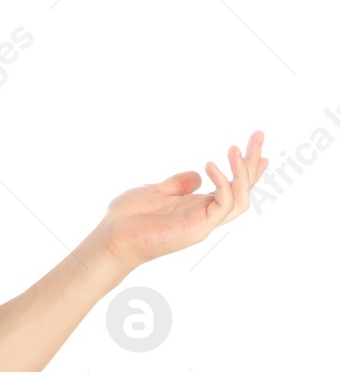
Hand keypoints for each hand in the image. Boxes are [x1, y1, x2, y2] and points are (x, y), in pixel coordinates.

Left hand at [97, 130, 267, 271]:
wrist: (112, 236)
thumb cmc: (128, 217)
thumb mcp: (155, 190)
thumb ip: (178, 184)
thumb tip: (197, 175)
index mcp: (197, 205)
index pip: (230, 187)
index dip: (246, 169)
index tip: (258, 149)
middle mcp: (205, 214)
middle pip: (242, 189)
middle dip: (252, 163)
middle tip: (259, 135)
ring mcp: (204, 222)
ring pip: (241, 198)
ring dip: (242, 172)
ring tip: (234, 148)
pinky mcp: (199, 227)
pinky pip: (223, 204)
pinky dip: (222, 183)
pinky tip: (210, 165)